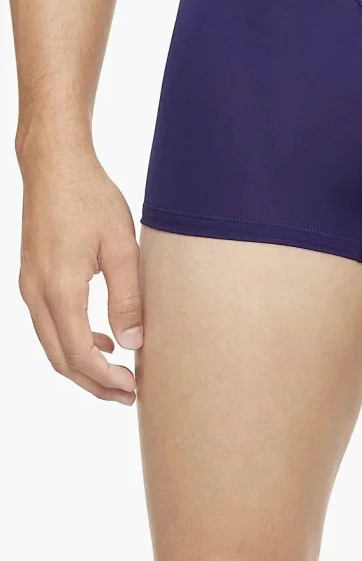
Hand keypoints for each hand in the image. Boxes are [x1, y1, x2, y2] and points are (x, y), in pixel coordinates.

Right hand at [18, 142, 142, 404]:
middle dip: (94, 383)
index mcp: (59, 291)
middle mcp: (36, 294)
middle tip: (128, 395)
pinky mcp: (33, 278)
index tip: (133, 390)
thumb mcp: (122, 248)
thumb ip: (127, 299)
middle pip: (61, 359)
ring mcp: (30, 286)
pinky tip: (102, 339)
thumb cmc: (91, 200)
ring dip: (84, 365)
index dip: (106, 379)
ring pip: (53, 344)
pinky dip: (74, 342)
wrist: (55, 166)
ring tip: (118, 375)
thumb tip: (132, 345)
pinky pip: (50, 324)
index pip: (79, 355)